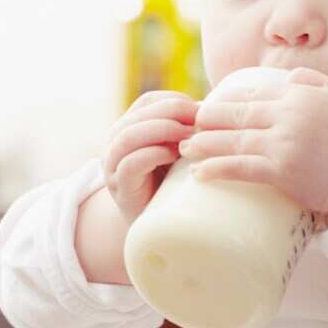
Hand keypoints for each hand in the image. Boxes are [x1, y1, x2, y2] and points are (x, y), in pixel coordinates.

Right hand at [103, 90, 198, 222]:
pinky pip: (130, 164)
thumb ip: (188, 129)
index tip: (201, 111)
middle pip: (139, 115)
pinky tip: (173, 156)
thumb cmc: (173, 182)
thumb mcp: (180, 149)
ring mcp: (113, 165)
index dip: (174, 101)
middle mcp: (116, 142)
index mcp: (130, 127)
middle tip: (198, 123)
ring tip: (188, 138)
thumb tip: (214, 109)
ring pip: (129, 136)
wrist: (155, 227)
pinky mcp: (119, 187)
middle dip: (172, 114)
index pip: (148, 101)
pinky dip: (153, 155)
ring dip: (162, 131)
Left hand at [179, 67, 327, 218]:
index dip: (226, 100)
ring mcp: (283, 143)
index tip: (209, 108)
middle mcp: (288, 114)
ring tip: (183, 148)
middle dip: (207, 119)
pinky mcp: (281, 171)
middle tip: (187, 125)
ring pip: (233, 140)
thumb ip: (311, 79)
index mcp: (299, 94)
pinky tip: (200, 173)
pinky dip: (217, 169)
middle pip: (236, 114)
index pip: (253, 92)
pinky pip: (241, 168)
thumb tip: (284, 77)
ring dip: (204, 144)